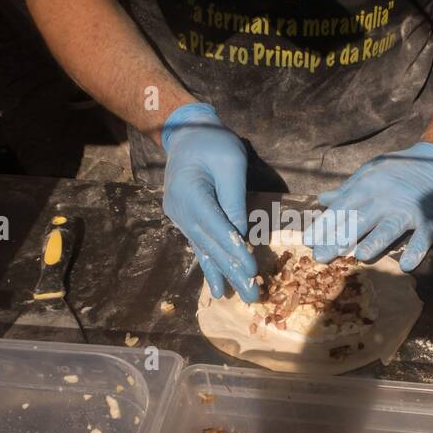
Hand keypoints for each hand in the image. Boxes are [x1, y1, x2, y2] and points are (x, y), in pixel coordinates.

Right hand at [162, 103, 259, 300]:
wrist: (186, 135)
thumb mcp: (231, 162)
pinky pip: (199, 246)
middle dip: (232, 271)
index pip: (215, 227)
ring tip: (237, 297)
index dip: (234, 249)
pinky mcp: (185, 220)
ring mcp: (179, 217)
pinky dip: (211, 266)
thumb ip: (235, 199)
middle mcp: (180, 210)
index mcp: (189, 192)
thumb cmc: (213, 143)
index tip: (252, 269)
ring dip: (223, 274)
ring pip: (204, 249)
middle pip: (209, 245)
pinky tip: (218, 287)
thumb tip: (243, 234)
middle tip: (253, 296)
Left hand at [306, 141, 432, 271]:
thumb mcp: (373, 171)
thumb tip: (323, 199)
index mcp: (369, 185)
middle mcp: (386, 197)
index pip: (342, 208)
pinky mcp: (430, 220)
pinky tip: (406, 265)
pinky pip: (422, 238)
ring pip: (389, 227)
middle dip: (339, 239)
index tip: (308, 241)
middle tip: (321, 257)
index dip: (325, 225)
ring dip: (375, 242)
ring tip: (360, 257)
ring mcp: (409, 209)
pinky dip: (415, 250)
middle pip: (360, 220)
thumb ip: (349, 187)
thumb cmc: (402, 170)